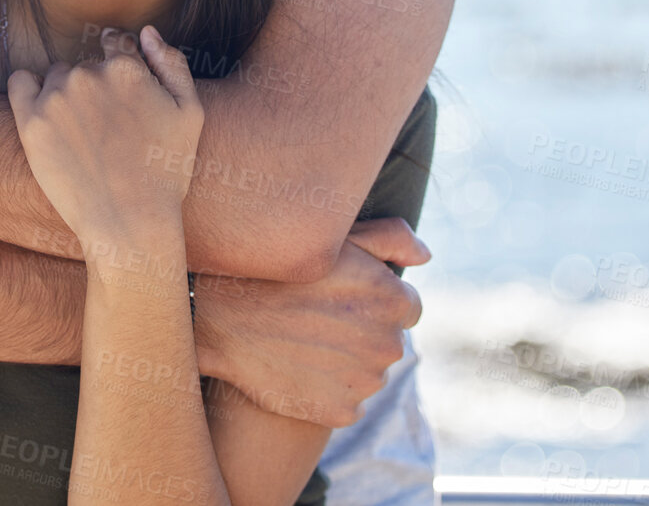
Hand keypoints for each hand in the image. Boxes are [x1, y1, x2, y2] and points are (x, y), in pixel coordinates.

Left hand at [8, 26, 202, 246]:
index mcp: (127, 68)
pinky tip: (42, 112)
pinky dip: (28, 89)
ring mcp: (57, 98)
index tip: (118, 94)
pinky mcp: (31, 122)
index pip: (117, 43)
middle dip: (95, 87)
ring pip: (56, 76)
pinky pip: (20, 83)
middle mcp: (89, 74)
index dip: (120, 66)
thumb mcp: (190, 113)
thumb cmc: (165, 172)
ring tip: (81, 136)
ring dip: (65, 93)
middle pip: (86, 65)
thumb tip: (146, 32)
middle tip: (106, 130)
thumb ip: (172, 63)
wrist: (129, 223)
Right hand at [198, 217, 429, 427]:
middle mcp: (387, 343)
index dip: (375, 299)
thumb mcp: (335, 238)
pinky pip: (347, 401)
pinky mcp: (340, 411)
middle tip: (318, 315)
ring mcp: (364, 382)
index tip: (343, 295)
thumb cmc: (279, 268)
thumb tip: (427, 256)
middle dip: (363, 329)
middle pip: (388, 340)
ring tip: (304, 337)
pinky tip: (299, 365)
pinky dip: (329, 388)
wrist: (222, 316)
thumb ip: (391, 238)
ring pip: (369, 372)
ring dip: (347, 359)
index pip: (407, 307)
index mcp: (392, 299)